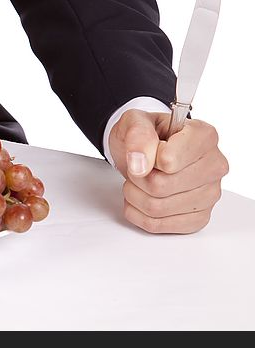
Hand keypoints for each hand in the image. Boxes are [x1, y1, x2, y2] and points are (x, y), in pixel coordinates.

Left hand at [109, 110, 227, 233]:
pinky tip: (140, 198)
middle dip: (137, 177)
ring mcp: (210, 194)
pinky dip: (138, 213)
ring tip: (138, 180)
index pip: (169, 160)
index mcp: (204, 137)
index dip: (147, 158)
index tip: (145, 151)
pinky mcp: (199, 217)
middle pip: (160, 186)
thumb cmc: (145, 136)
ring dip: (135, 195)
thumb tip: (140, 165)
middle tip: (138, 166)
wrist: (145, 151)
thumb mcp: (134, 122)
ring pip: (157, 208)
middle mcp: (214, 166)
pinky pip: (158, 225)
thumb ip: (137, 136)